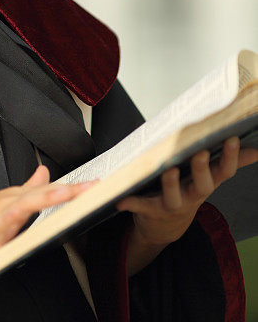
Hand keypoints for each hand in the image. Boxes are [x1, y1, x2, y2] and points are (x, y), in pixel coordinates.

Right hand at [0, 164, 97, 263]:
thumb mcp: (4, 203)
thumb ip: (29, 189)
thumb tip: (46, 173)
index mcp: (20, 198)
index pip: (55, 191)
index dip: (79, 188)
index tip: (104, 186)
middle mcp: (15, 200)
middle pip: (51, 192)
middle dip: (77, 190)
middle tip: (102, 186)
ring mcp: (3, 212)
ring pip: (34, 200)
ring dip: (56, 195)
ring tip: (77, 193)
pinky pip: (10, 218)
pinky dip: (23, 211)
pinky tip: (35, 209)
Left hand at [116, 137, 257, 247]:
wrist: (165, 227)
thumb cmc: (188, 191)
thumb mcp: (209, 179)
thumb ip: (230, 163)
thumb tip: (256, 150)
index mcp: (206, 184)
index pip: (224, 172)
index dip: (230, 157)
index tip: (231, 137)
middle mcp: (192, 196)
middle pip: (203, 186)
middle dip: (202, 169)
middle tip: (201, 152)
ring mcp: (172, 205)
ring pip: (173, 197)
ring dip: (171, 184)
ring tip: (169, 169)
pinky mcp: (151, 211)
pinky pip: (141, 207)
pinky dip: (131, 203)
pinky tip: (121, 200)